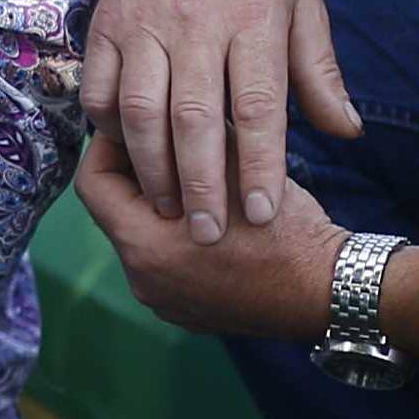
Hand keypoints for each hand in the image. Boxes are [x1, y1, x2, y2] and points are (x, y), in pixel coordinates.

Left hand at [77, 129, 343, 338]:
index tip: (135, 124)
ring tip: (195, 179)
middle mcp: (142, 279)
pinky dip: (176, 238)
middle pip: (115, 211)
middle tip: (166, 143)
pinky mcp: (186, 311)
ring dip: (157, 207)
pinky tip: (211, 217)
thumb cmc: (283, 225)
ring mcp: (163, 301)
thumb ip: (187, 136)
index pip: (92, 183)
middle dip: (136, 174)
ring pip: (140, 238)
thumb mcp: (233, 163)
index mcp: (144, 245)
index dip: (108, 145)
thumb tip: (157, 107)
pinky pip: (165, 265)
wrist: (326, 289)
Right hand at [81, 0, 360, 238]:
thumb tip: (346, 132)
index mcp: (254, 17)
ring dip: (152, 168)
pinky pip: (100, 87)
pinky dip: (109, 129)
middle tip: (208, 237)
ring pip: (141, 110)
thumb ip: (319, 69)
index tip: (265, 216)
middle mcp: (196, 22)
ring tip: (168, 209)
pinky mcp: (106, 22)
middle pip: (196, 118)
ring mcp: (145, 22)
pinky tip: (127, 155)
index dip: (262, 166)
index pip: (260, 106)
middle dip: (202, 185)